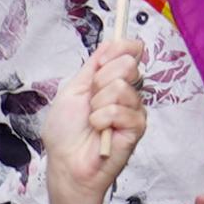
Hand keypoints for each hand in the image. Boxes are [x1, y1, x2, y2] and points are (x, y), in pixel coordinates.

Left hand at [40, 43, 148, 201]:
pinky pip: (121, 110)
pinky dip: (102, 119)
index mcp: (111, 80)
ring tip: (92, 121)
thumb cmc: (65, 132)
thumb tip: (114, 42)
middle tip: (91, 100)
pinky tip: (99, 131)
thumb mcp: (73, 89)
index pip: (130, 51)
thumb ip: (94, 65)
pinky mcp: (138, 126)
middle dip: (101, 80)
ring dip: (98, 104)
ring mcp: (134, 109)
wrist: (66, 162)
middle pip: (128, 64)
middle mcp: (126, 92)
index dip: (121, 49)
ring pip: (123, 87)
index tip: (103, 61)